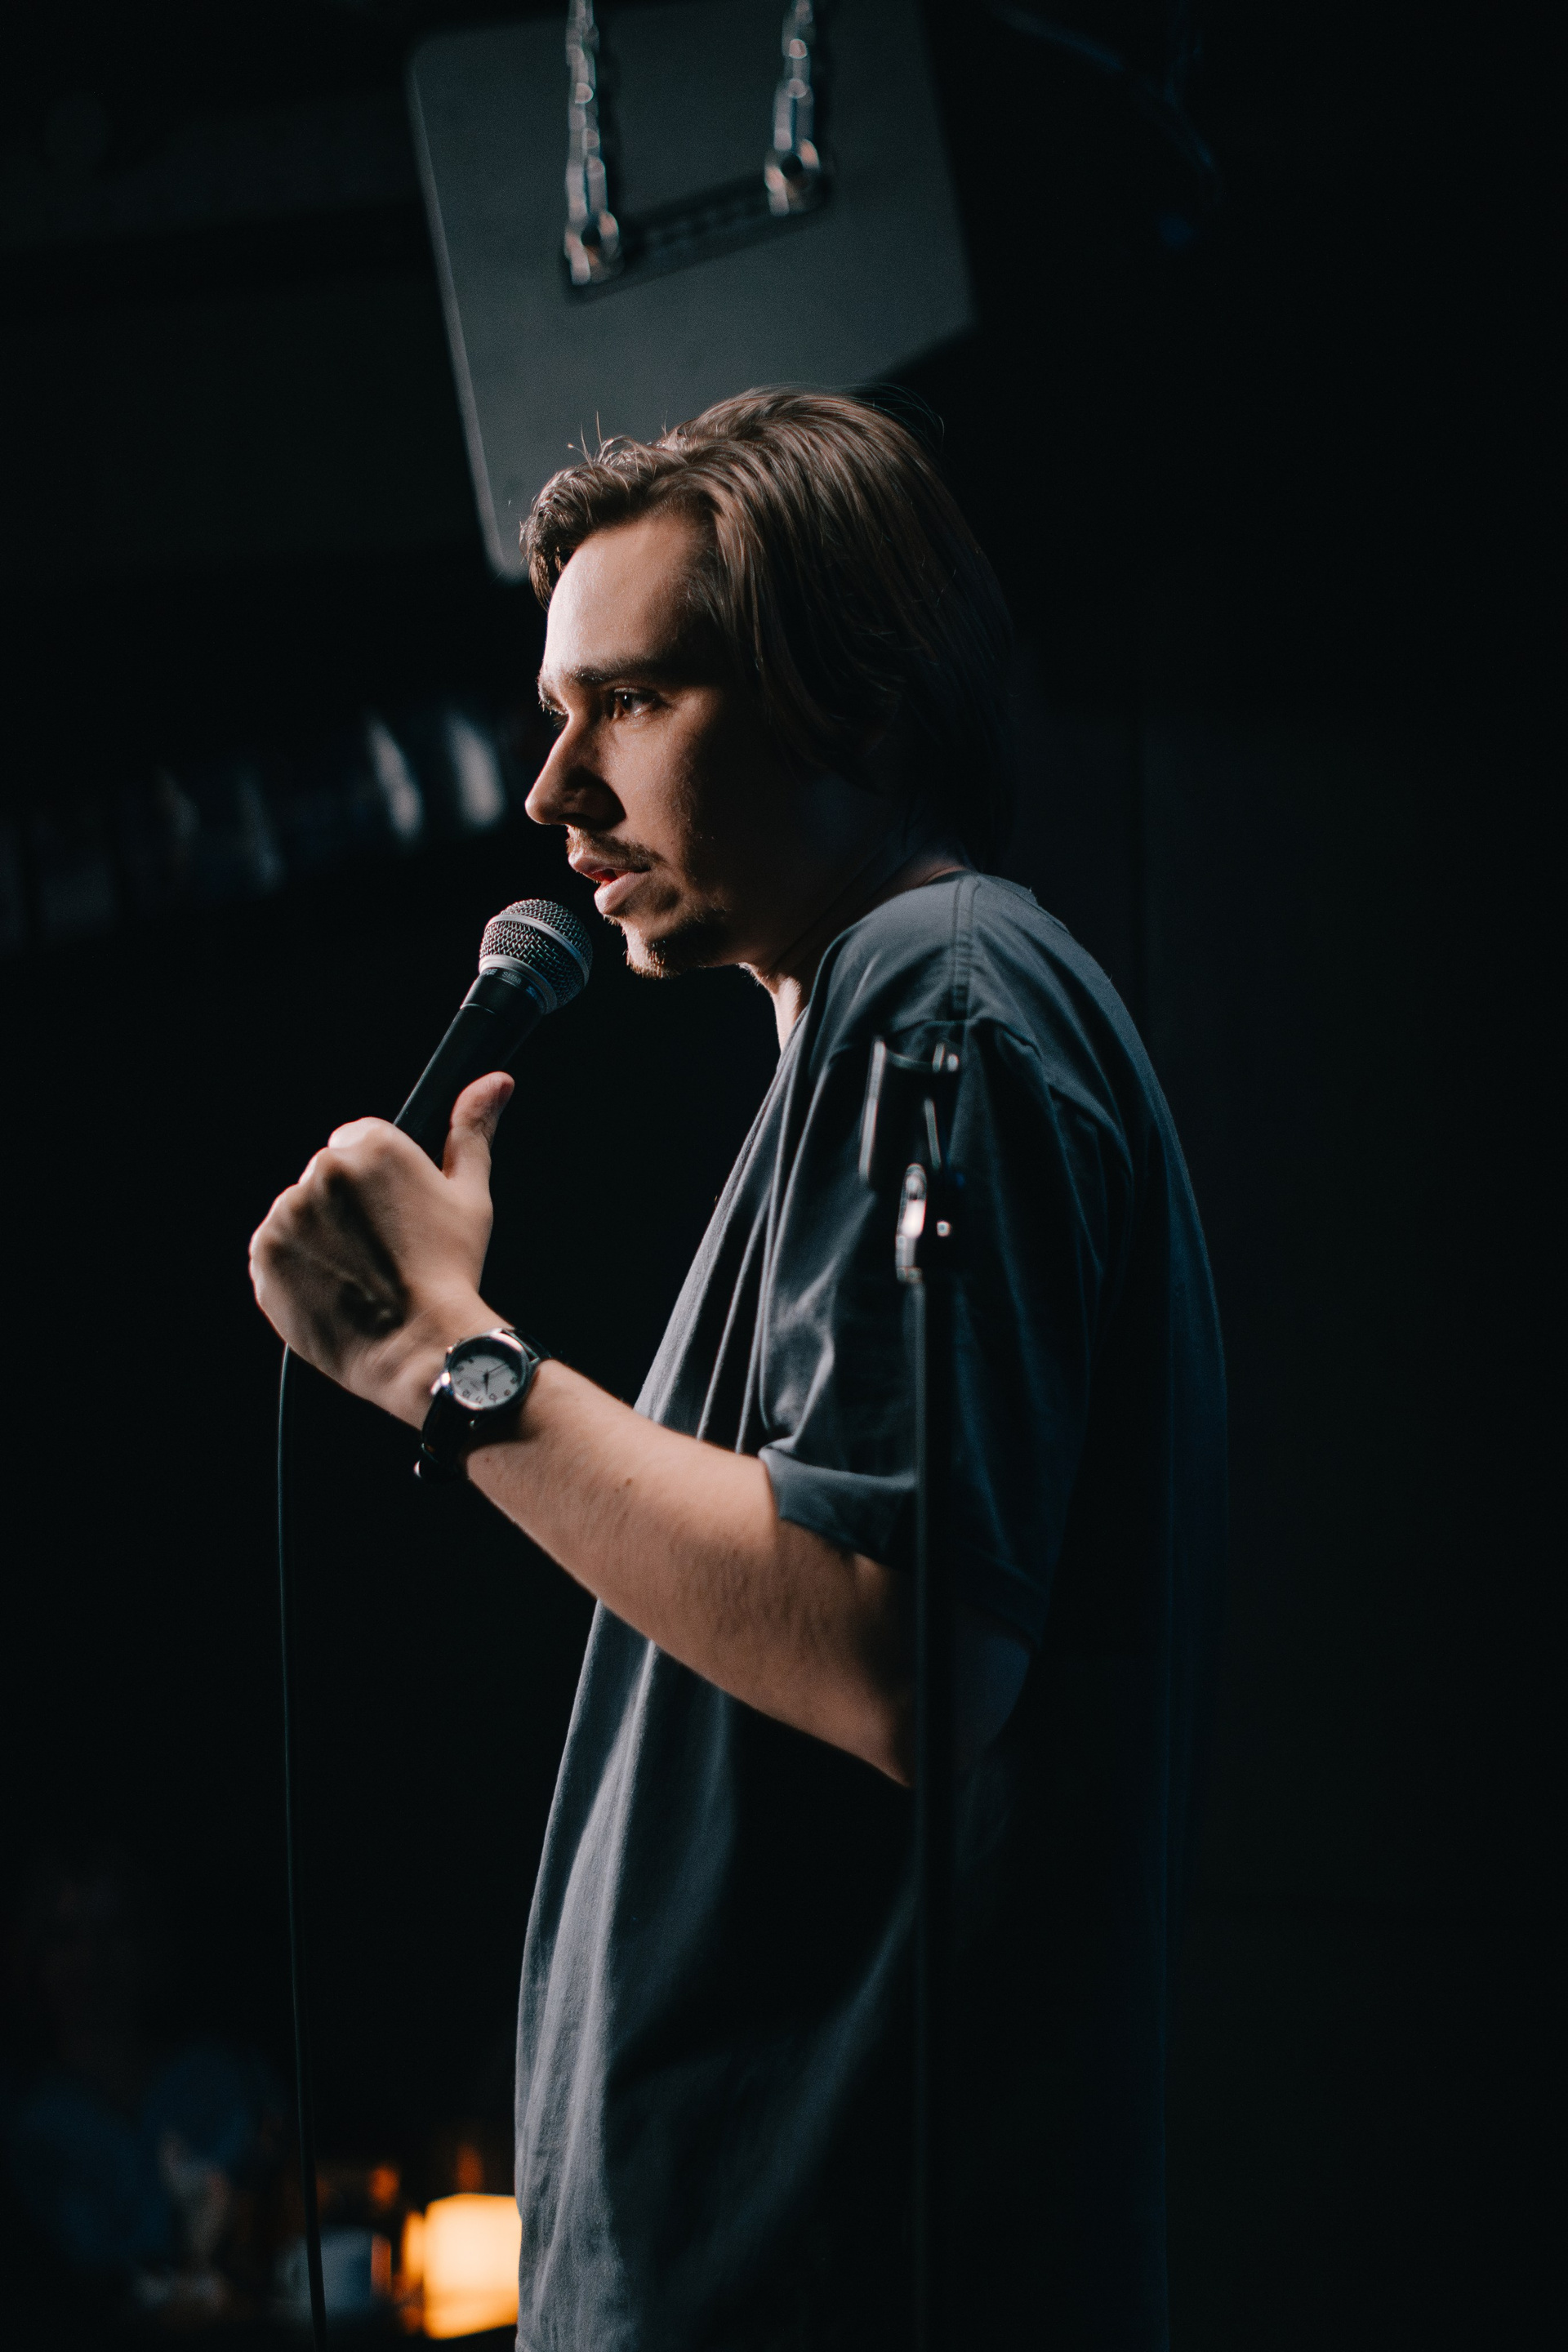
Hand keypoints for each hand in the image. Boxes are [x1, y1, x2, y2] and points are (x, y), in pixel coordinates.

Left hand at [248, 1072, 513, 1423]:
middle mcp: (323, 1171)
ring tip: (359, 1275)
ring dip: (321, 1237)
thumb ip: (471, 1130)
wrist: (420, 1347)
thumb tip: (495, 1081)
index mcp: (371, 1146)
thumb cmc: (452, 1271)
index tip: (396, 1218)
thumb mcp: (471, 1195)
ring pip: (300, 1214)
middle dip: (348, 1207)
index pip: (359, 1142)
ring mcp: (287, 1215)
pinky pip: (276, 1252)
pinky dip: (298, 1269)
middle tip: (382, 1252)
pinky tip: (334, 1289)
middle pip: (328, 1177)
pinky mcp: (263, 1256)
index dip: (380, 1184)